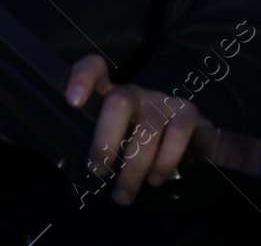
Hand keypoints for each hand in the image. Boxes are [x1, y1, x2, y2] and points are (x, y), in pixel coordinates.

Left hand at [65, 54, 213, 205]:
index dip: (81, 79)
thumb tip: (77, 166)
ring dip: (134, 167)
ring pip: (148, 129)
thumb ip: (93, 141)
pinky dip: (167, 160)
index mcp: (109, 93)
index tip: (72, 102)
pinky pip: (179, 133)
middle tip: (98, 171)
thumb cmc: (132, 140)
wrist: (181, 136)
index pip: (93, 68)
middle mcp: (135, 93)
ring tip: (124, 192)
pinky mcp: (188, 112)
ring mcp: (162, 100)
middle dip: (105, 141)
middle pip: (119, 102)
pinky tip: (156, 179)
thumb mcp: (110, 137)